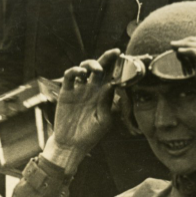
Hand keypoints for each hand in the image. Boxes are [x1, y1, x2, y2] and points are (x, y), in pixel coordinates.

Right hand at [43, 49, 119, 172]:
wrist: (71, 144)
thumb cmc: (90, 134)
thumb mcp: (103, 120)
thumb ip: (107, 103)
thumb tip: (112, 84)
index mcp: (104, 95)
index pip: (113, 77)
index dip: (120, 68)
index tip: (128, 60)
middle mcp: (93, 89)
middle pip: (101, 68)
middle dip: (108, 58)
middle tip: (115, 52)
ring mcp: (79, 89)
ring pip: (85, 68)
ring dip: (91, 64)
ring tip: (97, 69)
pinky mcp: (67, 92)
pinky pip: (70, 76)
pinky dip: (74, 71)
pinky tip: (80, 73)